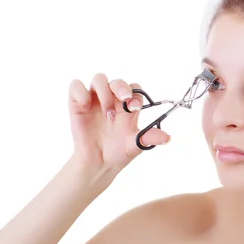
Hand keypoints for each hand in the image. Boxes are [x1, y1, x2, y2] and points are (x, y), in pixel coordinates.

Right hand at [67, 73, 169, 188]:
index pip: (134, 89)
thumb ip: (149, 138)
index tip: (135, 107)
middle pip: (117, 81)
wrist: (98, 164)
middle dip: (121, 87)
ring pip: (99, 79)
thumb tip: (167, 138)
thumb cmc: (118, 151)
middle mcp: (112, 100)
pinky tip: (86, 106)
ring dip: (104, 92)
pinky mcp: (77, 104)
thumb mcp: (136, 145)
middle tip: (124, 99)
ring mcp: (95, 100)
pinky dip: (81, 92)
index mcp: (127, 106)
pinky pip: (76, 87)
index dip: (135, 94)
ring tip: (107, 113)